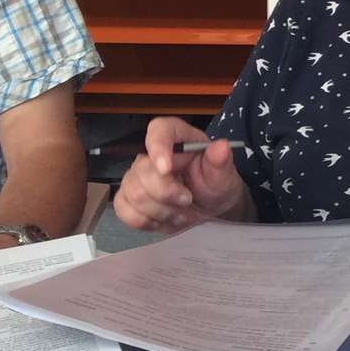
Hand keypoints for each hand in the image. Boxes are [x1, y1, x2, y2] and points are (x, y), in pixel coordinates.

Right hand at [113, 117, 247, 231]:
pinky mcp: (127, 199)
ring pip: (134, 194)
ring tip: (182, 212)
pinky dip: (148, 221)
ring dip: (161, 210)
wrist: (209, 207)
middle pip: (142, 171)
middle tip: (187, 200)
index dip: (158, 146)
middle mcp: (151, 154)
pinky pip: (124, 211)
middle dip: (167, 193)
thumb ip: (221, 161)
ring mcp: (136, 177)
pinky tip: (165, 219)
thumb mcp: (224, 174)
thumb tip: (220, 147)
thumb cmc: (214, 183)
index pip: (159, 129)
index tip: (166, 168)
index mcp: (178, 138)